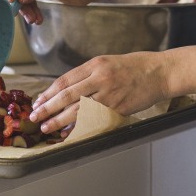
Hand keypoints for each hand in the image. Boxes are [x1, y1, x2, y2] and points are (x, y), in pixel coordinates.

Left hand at [28, 52, 169, 133]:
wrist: (160, 72)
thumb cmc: (134, 66)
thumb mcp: (107, 62)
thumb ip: (88, 74)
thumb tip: (66, 90)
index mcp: (95, 64)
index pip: (65, 80)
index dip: (49, 93)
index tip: (38, 102)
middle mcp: (100, 78)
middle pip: (67, 95)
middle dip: (48, 107)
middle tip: (35, 117)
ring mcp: (110, 94)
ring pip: (78, 109)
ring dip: (59, 120)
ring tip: (46, 127)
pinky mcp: (119, 108)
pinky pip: (95, 119)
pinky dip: (80, 127)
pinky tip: (69, 133)